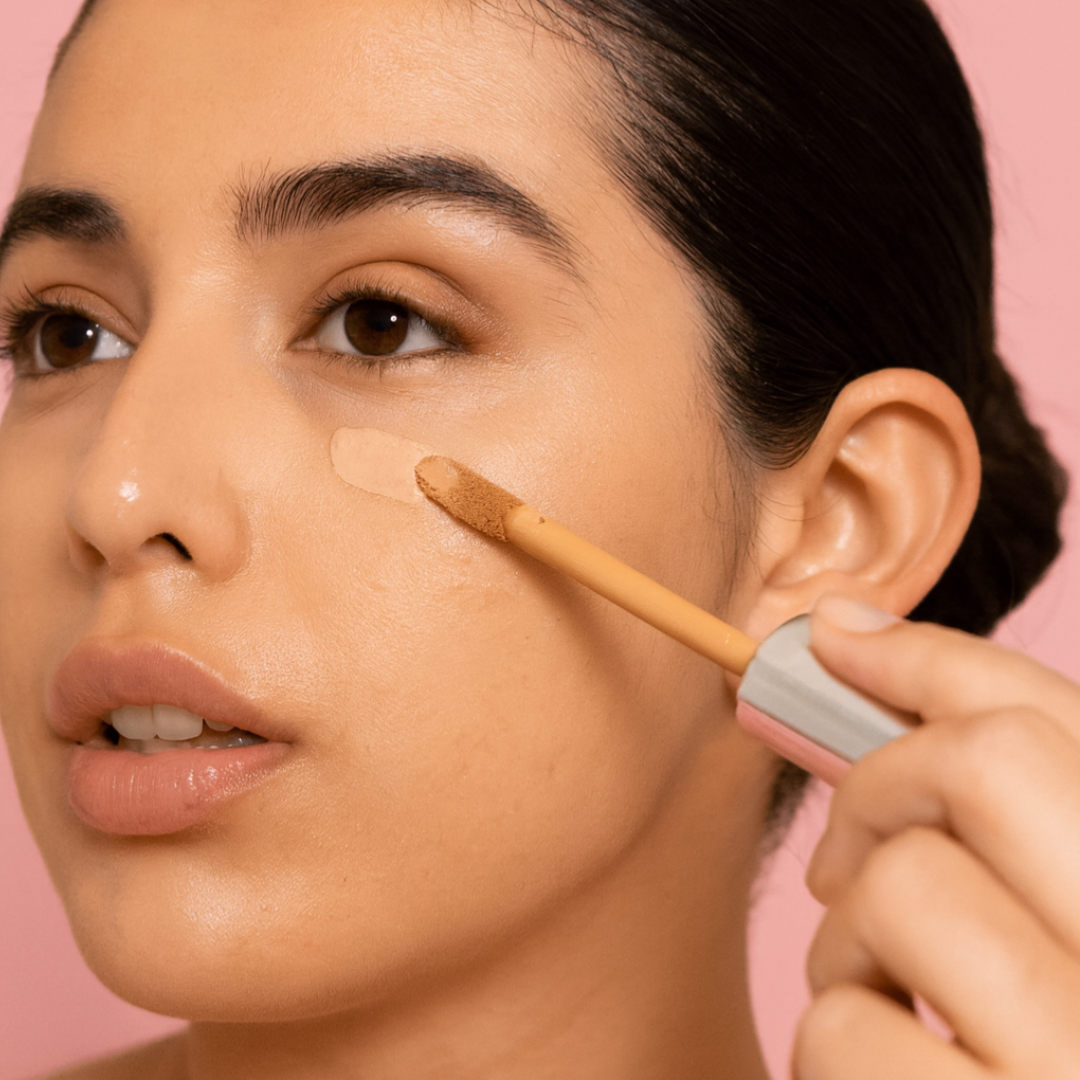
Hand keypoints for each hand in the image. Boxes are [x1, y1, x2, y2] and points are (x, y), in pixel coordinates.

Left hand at [792, 594, 1079, 1079]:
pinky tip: (901, 1078)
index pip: (1056, 720)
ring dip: (858, 940)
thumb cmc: (1043, 1038)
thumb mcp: (1059, 910)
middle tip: (857, 849)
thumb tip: (840, 627)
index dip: (926, 659)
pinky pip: (844, 1027)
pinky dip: (840, 1041)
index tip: (832, 636)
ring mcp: (1078, 1061)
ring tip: (900, 999)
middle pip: (980, 765)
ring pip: (897, 890)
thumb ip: (997, 787)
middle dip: (883, 783)